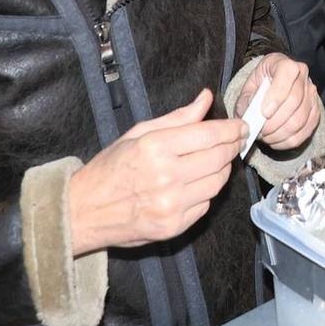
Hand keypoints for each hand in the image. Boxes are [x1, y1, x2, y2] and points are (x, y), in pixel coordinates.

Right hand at [65, 89, 242, 256]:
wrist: (83, 211)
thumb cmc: (110, 169)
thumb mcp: (139, 133)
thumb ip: (178, 117)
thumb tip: (206, 98)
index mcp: (156, 147)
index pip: (210, 135)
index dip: (232, 129)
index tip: (240, 126)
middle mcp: (166, 177)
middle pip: (220, 158)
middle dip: (232, 147)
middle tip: (234, 140)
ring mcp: (171, 205)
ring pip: (218, 183)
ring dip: (222, 170)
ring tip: (214, 161)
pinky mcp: (174, 227)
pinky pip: (205, 205)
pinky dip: (206, 193)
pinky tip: (195, 184)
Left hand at [240, 54, 320, 152]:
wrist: (271, 88)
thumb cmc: (259, 87)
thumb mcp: (247, 88)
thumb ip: (247, 100)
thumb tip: (254, 113)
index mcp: (284, 64)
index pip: (287, 75)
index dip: (276, 96)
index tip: (264, 113)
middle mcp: (303, 75)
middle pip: (294, 102)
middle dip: (274, 122)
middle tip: (260, 131)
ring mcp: (311, 94)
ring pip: (300, 120)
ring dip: (279, 134)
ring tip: (266, 136)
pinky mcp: (315, 111)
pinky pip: (305, 132)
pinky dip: (288, 141)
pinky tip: (276, 140)